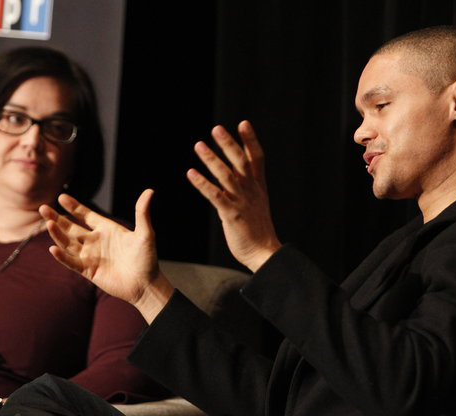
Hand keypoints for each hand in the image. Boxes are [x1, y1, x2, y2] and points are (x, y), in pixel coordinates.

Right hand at [39, 190, 173, 322]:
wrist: (145, 285)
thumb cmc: (147, 259)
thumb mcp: (145, 234)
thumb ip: (142, 213)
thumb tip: (150, 191)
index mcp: (107, 229)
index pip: (86, 215)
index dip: (74, 207)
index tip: (62, 197)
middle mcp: (96, 241)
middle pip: (71, 227)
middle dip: (57, 218)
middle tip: (43, 208)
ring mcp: (90, 256)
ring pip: (68, 243)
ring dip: (58, 234)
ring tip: (48, 223)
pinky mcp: (88, 271)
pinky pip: (72, 262)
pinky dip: (62, 256)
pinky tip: (53, 248)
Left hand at [187, 120, 281, 271]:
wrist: (264, 252)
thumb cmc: (258, 229)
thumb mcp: (258, 202)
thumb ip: (249, 185)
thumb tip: (239, 171)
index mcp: (258, 187)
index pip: (257, 158)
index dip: (250, 140)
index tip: (243, 123)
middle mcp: (251, 190)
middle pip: (240, 162)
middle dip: (229, 144)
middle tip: (216, 128)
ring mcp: (241, 201)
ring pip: (226, 175)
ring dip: (211, 159)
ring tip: (198, 145)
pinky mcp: (231, 214)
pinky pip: (215, 195)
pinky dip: (202, 183)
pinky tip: (191, 173)